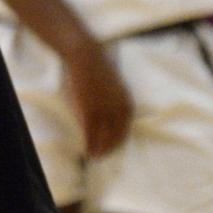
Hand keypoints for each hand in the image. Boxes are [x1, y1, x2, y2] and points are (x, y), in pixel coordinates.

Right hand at [59, 39, 132, 156]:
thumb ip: (112, 100)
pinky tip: (87, 151)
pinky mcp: (90, 109)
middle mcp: (119, 109)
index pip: (126, 128)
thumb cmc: (95, 66)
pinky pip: (91, 132)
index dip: (118, 140)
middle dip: (110, 148)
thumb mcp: (111, 85)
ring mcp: (105, 110)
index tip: (111, 147)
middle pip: (117, 136)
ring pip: (104, 137)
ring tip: (94, 157)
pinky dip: (90, 144)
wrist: (85, 55)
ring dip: (100, 150)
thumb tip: (108, 111)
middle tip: (102, 156)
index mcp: (127, 102)